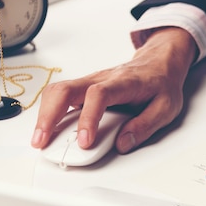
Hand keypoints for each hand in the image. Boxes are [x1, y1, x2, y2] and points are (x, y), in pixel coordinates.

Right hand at [31, 27, 196, 152]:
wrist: (158, 62)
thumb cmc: (161, 83)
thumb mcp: (166, 107)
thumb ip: (145, 126)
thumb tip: (122, 143)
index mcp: (123, 83)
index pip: (98, 95)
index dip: (88, 118)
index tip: (84, 142)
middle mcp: (101, 79)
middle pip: (65, 89)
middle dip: (49, 116)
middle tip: (43, 141)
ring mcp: (89, 82)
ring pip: (57, 91)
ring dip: (44, 115)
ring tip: (40, 140)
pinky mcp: (84, 89)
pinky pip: (60, 96)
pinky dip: (49, 112)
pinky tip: (47, 130)